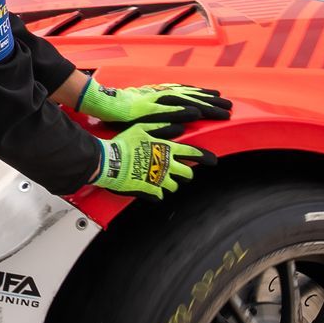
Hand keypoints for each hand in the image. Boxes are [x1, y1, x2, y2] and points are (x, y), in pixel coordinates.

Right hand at [78, 78, 230, 123]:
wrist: (105, 107)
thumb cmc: (122, 111)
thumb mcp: (145, 110)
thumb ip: (159, 113)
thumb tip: (172, 119)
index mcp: (161, 96)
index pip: (187, 94)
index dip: (204, 95)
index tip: (219, 97)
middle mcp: (162, 96)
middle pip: (191, 97)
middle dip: (211, 101)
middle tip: (229, 106)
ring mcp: (156, 102)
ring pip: (184, 102)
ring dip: (204, 106)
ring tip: (221, 112)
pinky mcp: (148, 110)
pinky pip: (168, 111)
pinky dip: (182, 111)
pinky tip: (195, 114)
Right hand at [91, 124, 214, 199]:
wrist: (110, 161)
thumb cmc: (125, 143)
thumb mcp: (142, 128)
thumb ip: (161, 127)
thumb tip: (179, 126)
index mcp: (167, 149)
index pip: (192, 153)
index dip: (205, 157)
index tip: (213, 160)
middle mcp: (167, 165)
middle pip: (187, 173)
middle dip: (186, 173)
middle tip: (181, 173)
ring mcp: (159, 179)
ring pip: (175, 186)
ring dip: (171, 183)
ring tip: (162, 180)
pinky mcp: (150, 190)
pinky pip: (160, 195)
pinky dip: (157, 193)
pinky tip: (151, 190)